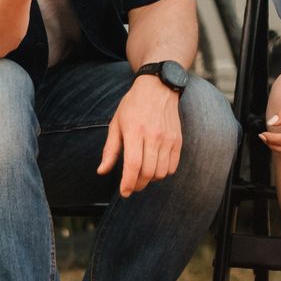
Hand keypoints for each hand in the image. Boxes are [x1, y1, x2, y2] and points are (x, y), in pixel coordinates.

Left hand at [98, 75, 182, 196]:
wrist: (158, 87)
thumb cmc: (133, 105)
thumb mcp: (116, 124)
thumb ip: (110, 150)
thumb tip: (102, 171)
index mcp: (134, 131)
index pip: (133, 165)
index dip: (128, 183)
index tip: (124, 192)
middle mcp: (153, 136)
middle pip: (147, 172)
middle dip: (138, 185)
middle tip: (131, 186)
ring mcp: (167, 138)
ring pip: (161, 172)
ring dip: (150, 179)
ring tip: (142, 175)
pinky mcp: (177, 140)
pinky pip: (172, 166)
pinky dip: (164, 173)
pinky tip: (155, 167)